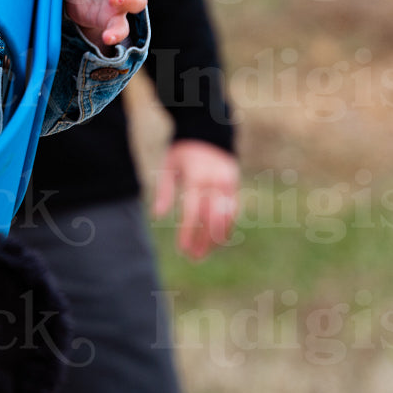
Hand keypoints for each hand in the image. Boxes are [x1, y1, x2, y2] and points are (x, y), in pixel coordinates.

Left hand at [152, 140, 238, 259]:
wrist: (207, 135)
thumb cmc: (182, 153)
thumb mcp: (168, 166)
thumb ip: (164, 190)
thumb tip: (157, 215)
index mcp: (196, 176)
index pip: (193, 211)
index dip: (188, 232)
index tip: (182, 249)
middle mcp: (215, 181)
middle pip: (211, 218)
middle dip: (203, 241)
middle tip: (193, 258)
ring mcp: (228, 184)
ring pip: (225, 218)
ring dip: (215, 239)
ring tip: (204, 254)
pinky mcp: (235, 186)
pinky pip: (233, 212)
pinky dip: (226, 228)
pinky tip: (216, 241)